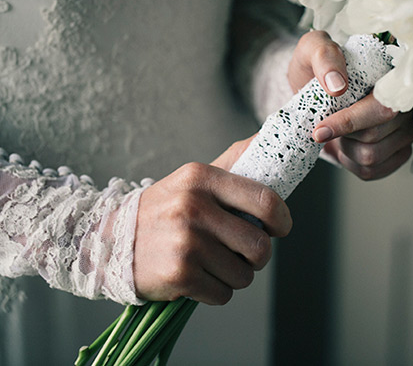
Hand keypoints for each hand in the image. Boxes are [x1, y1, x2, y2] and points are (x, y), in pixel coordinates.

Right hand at [133, 141, 291, 304]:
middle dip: (258, 256)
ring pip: (244, 275)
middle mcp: (194, 207)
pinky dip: (215, 291)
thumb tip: (269, 138)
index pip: (265, 200)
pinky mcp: (179, 274)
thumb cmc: (166, 210)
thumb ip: (234, 162)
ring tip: (212, 263)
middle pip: (260, 246)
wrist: (109, 240)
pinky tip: (196, 277)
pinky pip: (223, 294)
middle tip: (242, 253)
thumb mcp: (195, 178)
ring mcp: (186, 242)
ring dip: (234, 276)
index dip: (281, 220)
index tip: (279, 228)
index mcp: (202, 178)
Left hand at [288, 30, 412, 179]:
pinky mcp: (398, 153)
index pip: (381, 108)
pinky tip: (346, 145)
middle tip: (325, 123)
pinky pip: (372, 171)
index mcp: (393, 76)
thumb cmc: (316, 68)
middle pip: (374, 135)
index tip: (319, 131)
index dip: (350, 121)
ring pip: (372, 157)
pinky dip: (349, 162)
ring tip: (338, 132)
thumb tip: (338, 86)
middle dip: (342, 135)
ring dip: (345, 149)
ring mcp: (407, 131)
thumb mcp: (312, 49)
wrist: (315, 91)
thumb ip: (324, 56)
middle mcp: (407, 105)